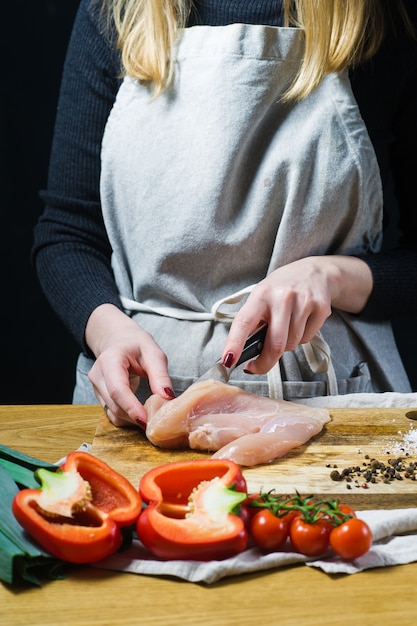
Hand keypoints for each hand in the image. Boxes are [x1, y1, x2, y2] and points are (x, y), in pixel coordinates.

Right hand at [85, 304, 173, 426]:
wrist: (118, 340)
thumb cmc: (136, 345)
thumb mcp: (153, 353)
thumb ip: (160, 375)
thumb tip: (167, 398)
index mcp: (110, 360)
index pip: (118, 389)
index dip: (132, 408)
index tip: (147, 421)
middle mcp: (98, 375)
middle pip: (114, 405)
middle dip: (135, 417)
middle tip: (157, 422)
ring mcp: (96, 387)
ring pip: (112, 413)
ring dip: (132, 420)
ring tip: (152, 417)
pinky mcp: (100, 396)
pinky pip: (112, 413)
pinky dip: (128, 418)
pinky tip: (141, 413)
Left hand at [222, 255, 372, 373]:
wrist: (314, 272)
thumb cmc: (281, 289)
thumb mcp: (261, 297)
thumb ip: (253, 322)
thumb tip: (243, 352)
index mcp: (261, 295)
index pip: (244, 322)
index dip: (234, 344)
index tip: (228, 361)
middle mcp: (282, 297)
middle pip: (274, 344)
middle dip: (265, 362)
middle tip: (256, 367)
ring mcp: (303, 301)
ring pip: (291, 344)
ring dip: (285, 345)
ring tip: (285, 329)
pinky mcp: (321, 308)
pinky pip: (307, 339)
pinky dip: (301, 339)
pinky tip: (300, 323)